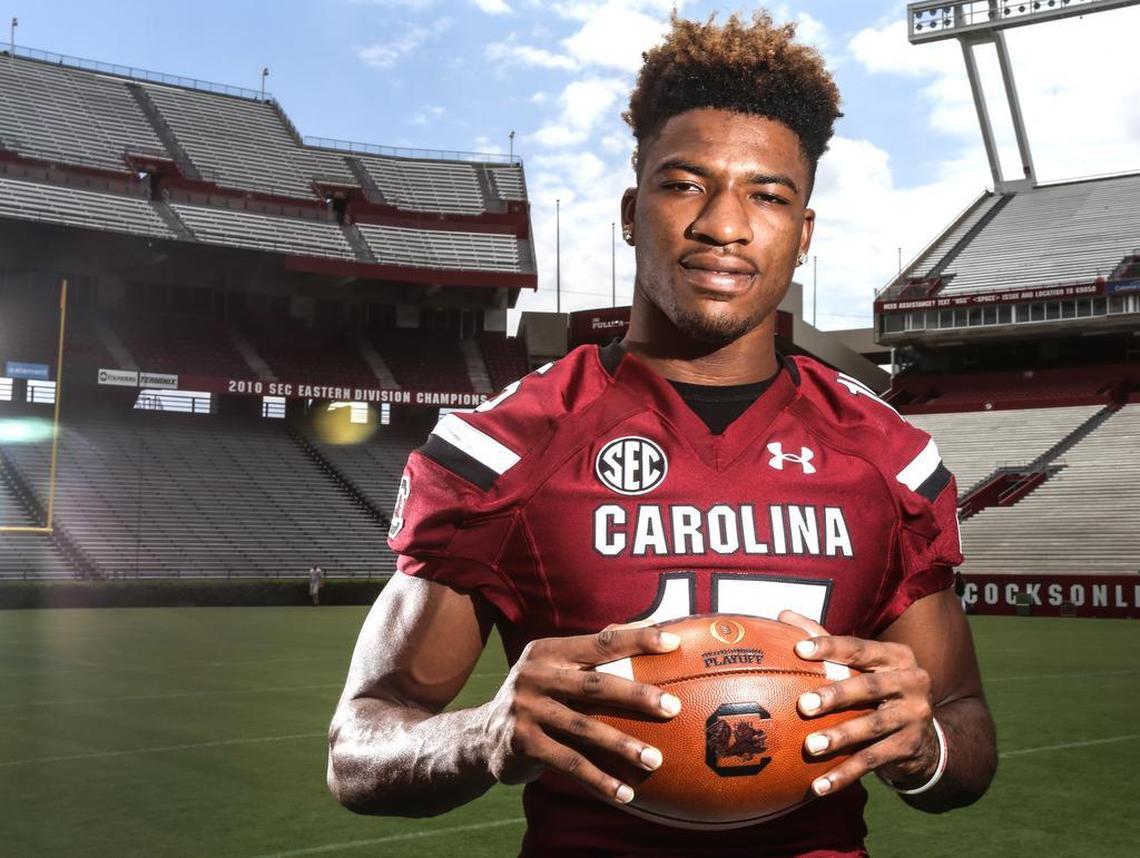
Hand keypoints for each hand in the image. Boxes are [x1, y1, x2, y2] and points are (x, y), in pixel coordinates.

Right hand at [479, 624, 681, 804]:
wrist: (484, 735)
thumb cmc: (541, 696)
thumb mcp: (557, 667)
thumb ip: (596, 650)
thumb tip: (656, 625)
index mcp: (549, 651)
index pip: (600, 641)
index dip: (636, 640)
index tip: (672, 644)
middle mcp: (535, 675)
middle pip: (594, 684)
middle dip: (636, 695)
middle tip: (673, 707)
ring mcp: (525, 709)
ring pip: (584, 728)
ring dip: (623, 745)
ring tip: (655, 759)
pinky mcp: (522, 743)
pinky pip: (569, 763)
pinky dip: (599, 779)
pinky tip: (626, 793)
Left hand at [778, 610, 939, 796]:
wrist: (924, 735)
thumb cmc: (877, 689)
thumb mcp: (861, 663)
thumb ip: (824, 639)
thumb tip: (782, 614)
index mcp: (896, 656)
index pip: (860, 647)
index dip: (830, 647)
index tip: (799, 649)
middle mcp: (912, 682)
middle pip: (869, 687)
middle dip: (836, 694)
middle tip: (803, 704)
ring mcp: (914, 716)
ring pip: (872, 728)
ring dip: (839, 738)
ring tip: (810, 746)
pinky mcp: (910, 747)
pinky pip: (872, 762)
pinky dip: (845, 774)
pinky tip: (818, 786)